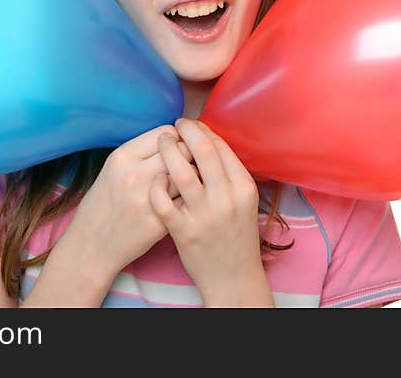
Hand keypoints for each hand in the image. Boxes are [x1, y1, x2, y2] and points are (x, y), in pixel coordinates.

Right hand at [65, 124, 191, 278]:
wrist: (91, 245)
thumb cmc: (103, 204)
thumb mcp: (112, 169)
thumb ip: (141, 153)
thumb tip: (175, 139)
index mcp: (122, 157)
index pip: (166, 132)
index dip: (178, 137)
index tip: (179, 145)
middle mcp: (135, 174)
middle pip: (182, 150)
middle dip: (190, 153)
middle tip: (191, 162)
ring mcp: (148, 199)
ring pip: (189, 174)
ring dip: (195, 175)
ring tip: (191, 180)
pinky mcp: (159, 222)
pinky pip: (188, 200)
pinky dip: (191, 197)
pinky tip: (187, 200)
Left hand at [149, 119, 272, 305]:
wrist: (233, 276)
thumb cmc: (236, 234)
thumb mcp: (243, 201)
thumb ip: (229, 174)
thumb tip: (206, 140)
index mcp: (244, 187)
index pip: (221, 147)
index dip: (203, 130)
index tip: (192, 124)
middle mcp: (226, 199)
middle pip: (203, 152)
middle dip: (187, 132)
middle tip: (176, 125)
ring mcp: (204, 216)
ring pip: (181, 172)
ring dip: (168, 150)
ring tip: (162, 141)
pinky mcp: (183, 232)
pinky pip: (163, 200)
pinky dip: (157, 184)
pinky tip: (156, 177)